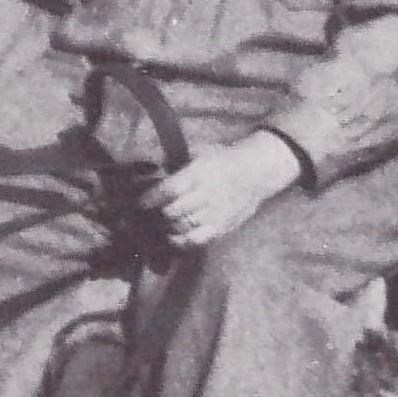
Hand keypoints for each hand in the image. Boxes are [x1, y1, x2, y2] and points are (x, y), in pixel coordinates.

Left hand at [139, 132, 303, 248]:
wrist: (257, 171)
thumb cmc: (224, 159)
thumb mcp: (200, 154)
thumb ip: (178, 165)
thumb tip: (152, 173)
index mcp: (199, 174)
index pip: (169, 190)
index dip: (151, 199)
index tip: (140, 203)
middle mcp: (206, 195)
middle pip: (173, 211)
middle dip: (156, 214)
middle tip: (146, 215)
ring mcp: (216, 213)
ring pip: (183, 226)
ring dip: (166, 227)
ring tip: (157, 225)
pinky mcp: (224, 226)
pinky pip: (199, 239)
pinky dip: (182, 242)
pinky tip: (172, 238)